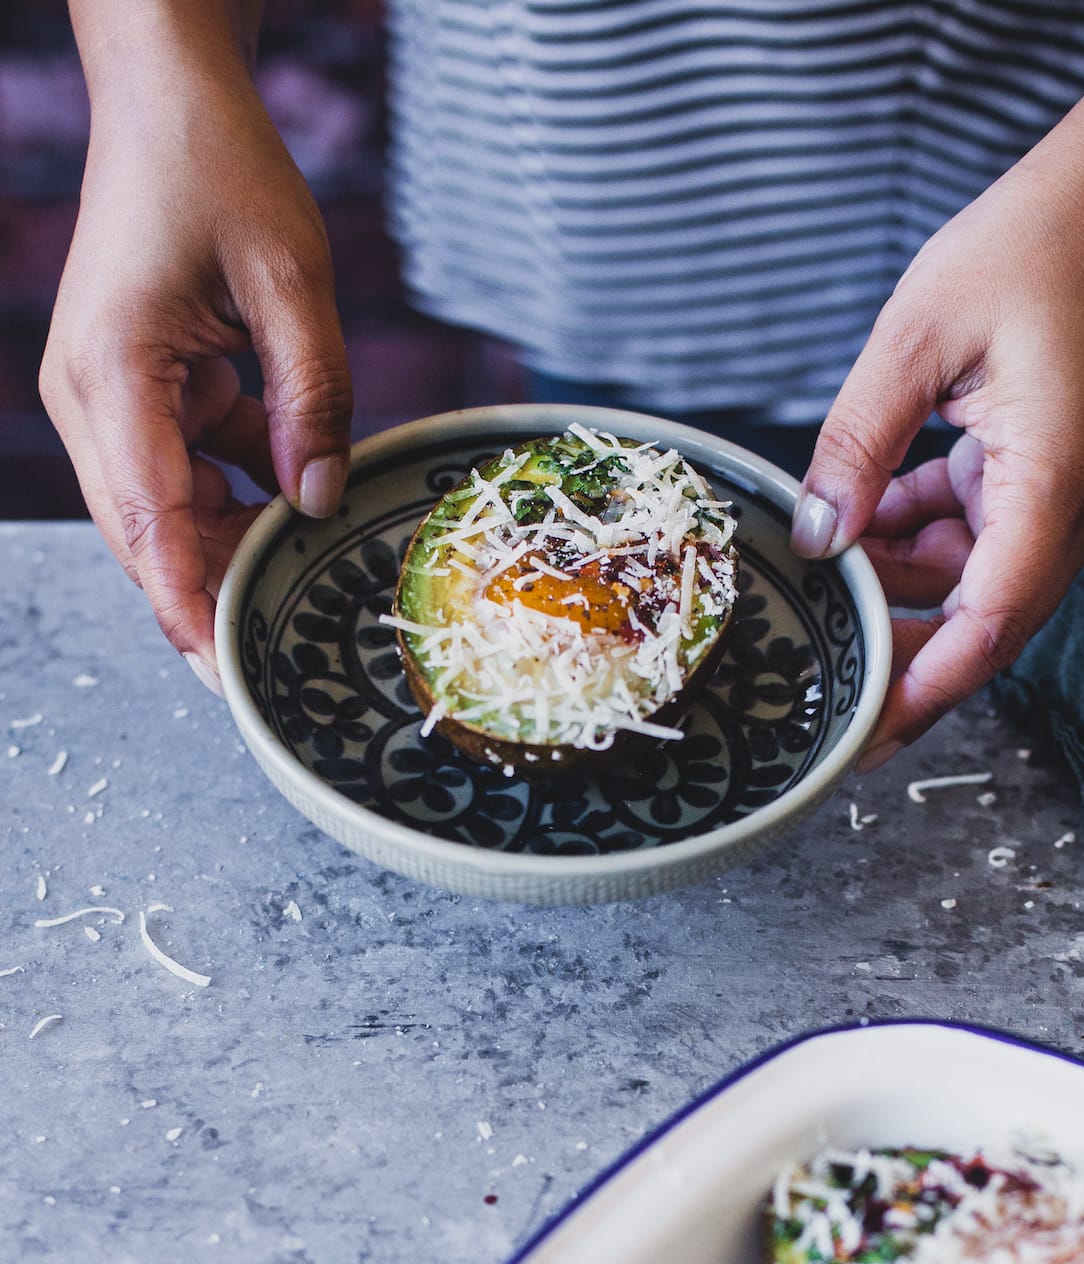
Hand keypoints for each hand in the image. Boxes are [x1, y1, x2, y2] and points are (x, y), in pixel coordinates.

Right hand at [41, 55, 351, 685]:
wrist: (170, 99)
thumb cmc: (218, 169)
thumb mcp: (293, 280)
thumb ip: (313, 397)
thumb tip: (316, 502)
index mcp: (113, 371)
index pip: (146, 517)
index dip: (185, 600)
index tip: (220, 668)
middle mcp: (91, 397)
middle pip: (146, 531)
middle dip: (211, 587)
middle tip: (281, 651)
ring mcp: (107, 398)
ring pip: (164, 510)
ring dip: (229, 540)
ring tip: (301, 576)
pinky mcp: (135, 392)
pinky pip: (183, 471)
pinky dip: (235, 492)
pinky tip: (292, 500)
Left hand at [791, 141, 1083, 767]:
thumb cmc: (1028, 246)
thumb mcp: (914, 338)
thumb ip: (857, 445)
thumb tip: (814, 538)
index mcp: (1053, 486)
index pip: (985, 626)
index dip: (919, 690)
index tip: (861, 738)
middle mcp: (1070, 511)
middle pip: (977, 625)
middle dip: (897, 650)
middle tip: (815, 675)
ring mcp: (1060, 501)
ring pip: (968, 586)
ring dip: (895, 583)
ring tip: (820, 565)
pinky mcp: (1041, 481)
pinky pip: (972, 540)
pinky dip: (914, 536)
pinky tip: (860, 513)